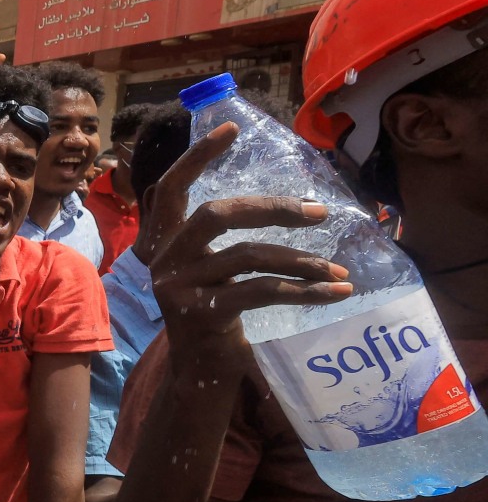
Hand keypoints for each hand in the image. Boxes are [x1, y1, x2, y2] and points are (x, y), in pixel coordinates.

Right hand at [145, 122, 352, 376]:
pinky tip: (335, 291)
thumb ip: (225, 241)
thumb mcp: (211, 272)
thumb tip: (292, 204)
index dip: (197, 156)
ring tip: (337, 270)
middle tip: (319, 213)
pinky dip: (306, 290)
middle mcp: (164, 261)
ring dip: (301, 260)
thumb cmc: (216, 316)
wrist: (199, 375)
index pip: (171, 189)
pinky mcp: (201, 315)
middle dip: (273, 209)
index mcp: (164, 243)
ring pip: (247, 256)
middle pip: (216, 215)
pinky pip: (262, 291)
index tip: (231, 126)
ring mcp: (179, 289)